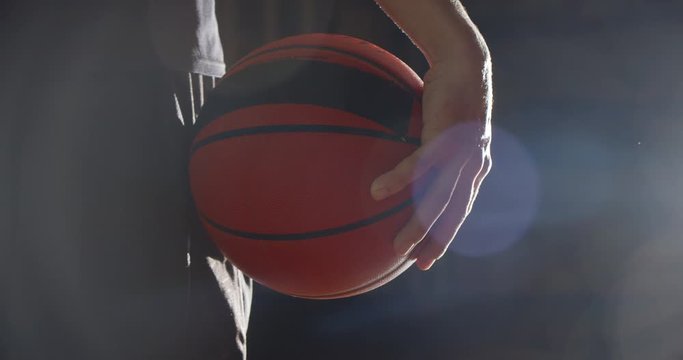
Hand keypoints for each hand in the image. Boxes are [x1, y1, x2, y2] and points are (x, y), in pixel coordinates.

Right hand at [371, 56, 492, 270]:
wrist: (466, 64)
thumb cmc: (452, 96)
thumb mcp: (447, 131)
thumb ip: (435, 152)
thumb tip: (411, 165)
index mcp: (475, 168)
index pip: (461, 210)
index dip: (446, 235)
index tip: (429, 258)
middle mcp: (473, 166)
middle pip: (452, 213)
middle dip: (435, 241)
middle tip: (416, 262)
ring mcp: (461, 154)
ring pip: (438, 198)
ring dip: (418, 225)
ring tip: (398, 245)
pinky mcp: (445, 136)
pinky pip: (419, 165)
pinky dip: (399, 180)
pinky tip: (379, 193)